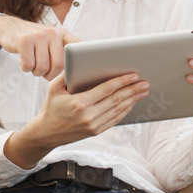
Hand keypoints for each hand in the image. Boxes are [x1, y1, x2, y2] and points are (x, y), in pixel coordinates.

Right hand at [0, 15, 79, 79]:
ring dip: (37, 72)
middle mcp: (53, 32)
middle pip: (59, 65)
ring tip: (34, 66)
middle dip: (52, 75)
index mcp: (63, 34)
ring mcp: (38, 35)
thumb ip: (64, 52)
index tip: (82, 71)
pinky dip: (26, 69)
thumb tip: (76, 74)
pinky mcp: (24, 40)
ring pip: (43, 67)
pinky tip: (25, 62)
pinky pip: (29, 65)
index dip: (82, 59)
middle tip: (45, 74)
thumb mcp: (52, 40)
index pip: (78, 46)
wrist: (10, 28)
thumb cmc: (35, 42)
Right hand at [4, 72, 148, 168]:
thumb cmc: (51, 107)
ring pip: (118, 110)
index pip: (106, 89)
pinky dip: (126, 110)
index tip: (133, 75)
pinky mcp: (96, 131)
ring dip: (133, 100)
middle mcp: (88, 116)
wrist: (46, 133)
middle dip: (133, 90)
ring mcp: (93, 125)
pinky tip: (132, 102)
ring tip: (143, 91)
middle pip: (116, 100)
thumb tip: (78, 59)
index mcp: (79, 103)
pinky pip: (115, 119)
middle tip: (145, 82)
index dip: (122, 81)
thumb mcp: (53, 88)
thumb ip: (66, 74)